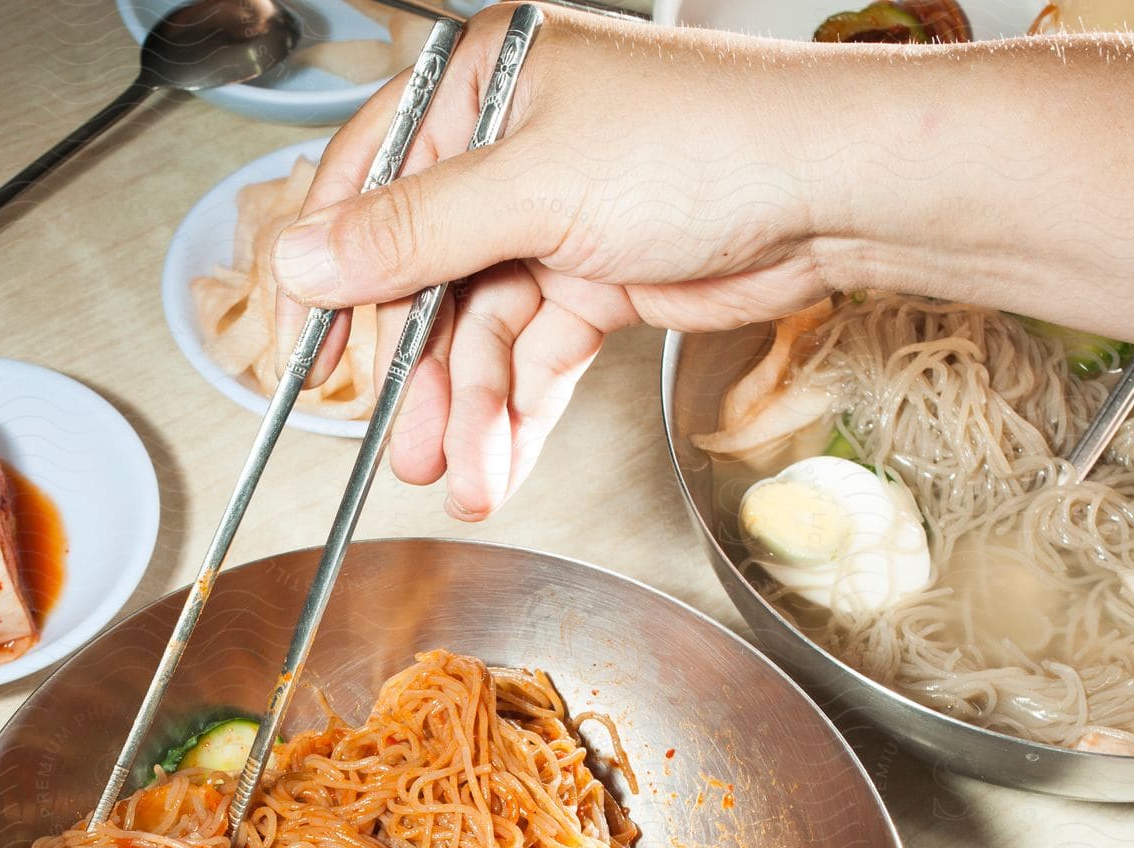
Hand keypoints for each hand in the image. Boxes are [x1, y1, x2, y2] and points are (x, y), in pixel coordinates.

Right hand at [271, 5, 831, 520]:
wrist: (832, 193)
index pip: (367, 182)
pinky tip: (501, 459)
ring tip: (461, 474)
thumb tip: (301, 256)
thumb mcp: (531, 188)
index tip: (304, 358)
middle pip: (424, 277)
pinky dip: (518, 411)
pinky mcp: (595, 279)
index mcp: (480, 87)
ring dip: (471, 411)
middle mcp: (510, 149)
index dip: (330, 277)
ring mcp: (554, 219)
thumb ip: (409, 234)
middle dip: (416, 375)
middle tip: (401, 446)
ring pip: (481, 332)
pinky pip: (534, 356)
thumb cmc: (708, 144)